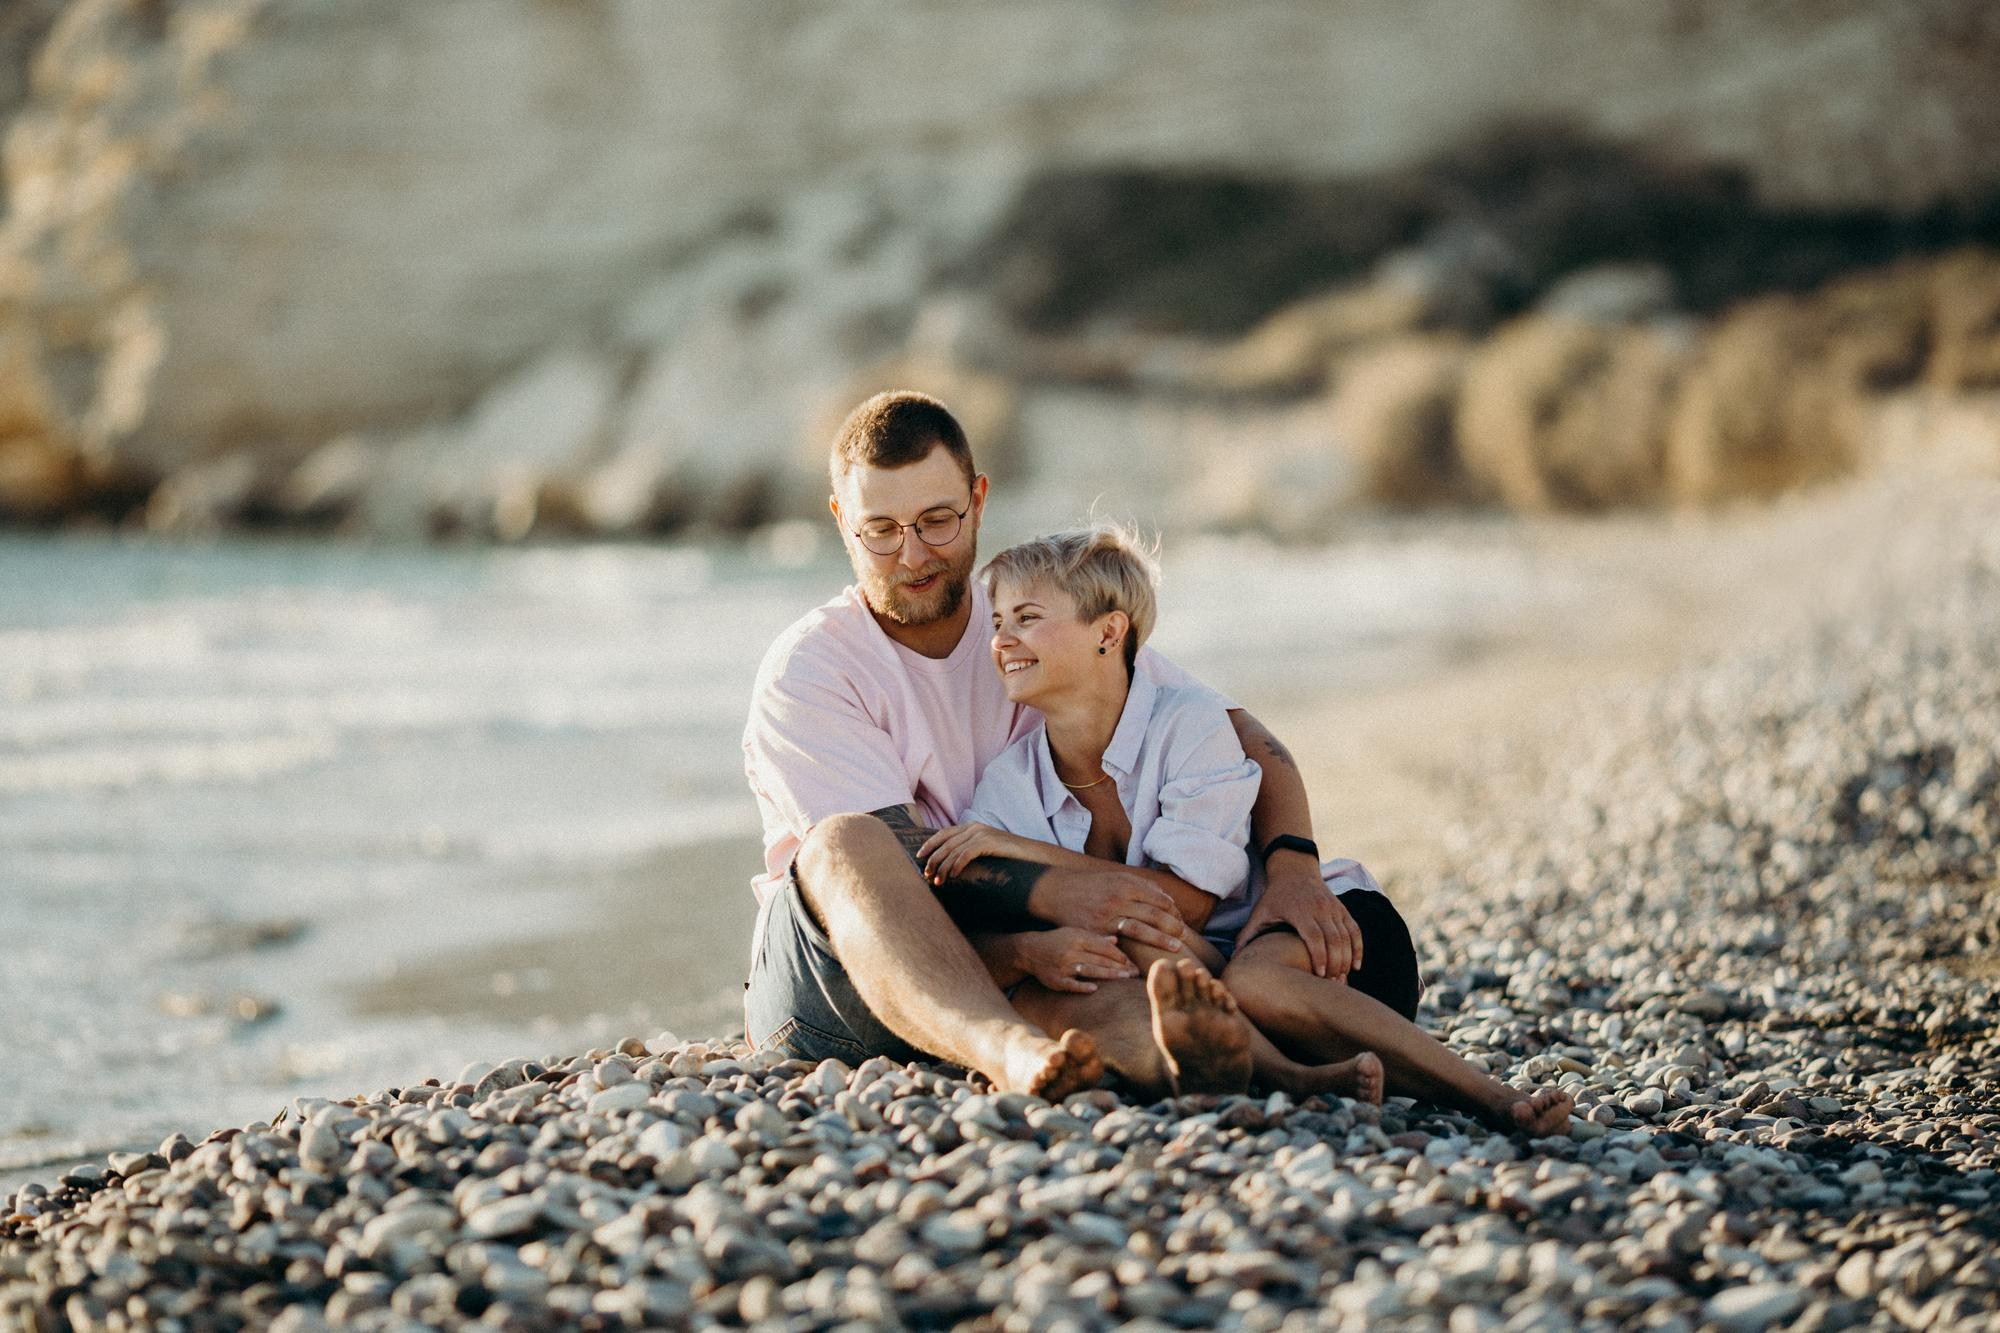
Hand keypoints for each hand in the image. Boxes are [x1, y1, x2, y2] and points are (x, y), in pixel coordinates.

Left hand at [916, 822, 1049, 882]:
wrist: (1034, 855)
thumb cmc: (1009, 858)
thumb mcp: (985, 852)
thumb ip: (969, 852)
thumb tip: (949, 867)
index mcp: (971, 827)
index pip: (943, 834)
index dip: (929, 845)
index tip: (919, 857)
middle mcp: (974, 827)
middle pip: (945, 843)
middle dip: (933, 860)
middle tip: (926, 875)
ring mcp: (982, 833)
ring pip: (953, 850)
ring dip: (943, 867)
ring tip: (937, 882)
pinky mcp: (989, 841)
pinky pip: (966, 854)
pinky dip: (957, 865)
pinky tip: (953, 876)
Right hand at [1013, 928, 1137, 993]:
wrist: (1029, 950)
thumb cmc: (1057, 940)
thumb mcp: (1074, 933)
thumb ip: (1095, 938)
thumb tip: (1116, 939)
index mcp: (1078, 937)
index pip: (1104, 946)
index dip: (1120, 955)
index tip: (1132, 962)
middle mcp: (1072, 950)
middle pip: (1100, 959)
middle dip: (1119, 966)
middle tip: (1135, 973)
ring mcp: (1063, 965)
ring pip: (1090, 970)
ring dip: (1108, 974)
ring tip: (1124, 978)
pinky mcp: (1056, 980)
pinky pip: (1071, 984)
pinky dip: (1083, 986)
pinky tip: (1095, 988)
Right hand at [1027, 866, 1183, 952]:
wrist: (1058, 892)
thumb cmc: (1093, 886)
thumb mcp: (1116, 878)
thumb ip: (1142, 886)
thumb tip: (1167, 898)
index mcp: (1125, 884)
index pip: (1158, 899)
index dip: (1173, 911)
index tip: (1180, 920)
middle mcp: (1117, 899)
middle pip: (1153, 915)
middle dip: (1172, 927)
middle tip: (1184, 937)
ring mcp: (1105, 916)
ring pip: (1139, 930)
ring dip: (1159, 941)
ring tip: (1175, 949)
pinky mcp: (1094, 931)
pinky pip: (1117, 944)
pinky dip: (1133, 953)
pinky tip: (1144, 960)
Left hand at [1238, 855, 1361, 978]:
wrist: (1295, 871)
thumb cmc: (1275, 897)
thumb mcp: (1260, 913)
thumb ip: (1248, 935)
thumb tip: (1234, 958)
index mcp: (1299, 910)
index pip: (1314, 935)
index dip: (1319, 955)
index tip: (1320, 975)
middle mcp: (1320, 908)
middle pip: (1334, 938)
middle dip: (1335, 963)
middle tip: (1332, 984)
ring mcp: (1333, 908)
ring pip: (1346, 936)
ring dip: (1347, 959)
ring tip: (1341, 979)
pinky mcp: (1343, 909)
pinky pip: (1355, 930)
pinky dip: (1358, 948)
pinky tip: (1356, 966)